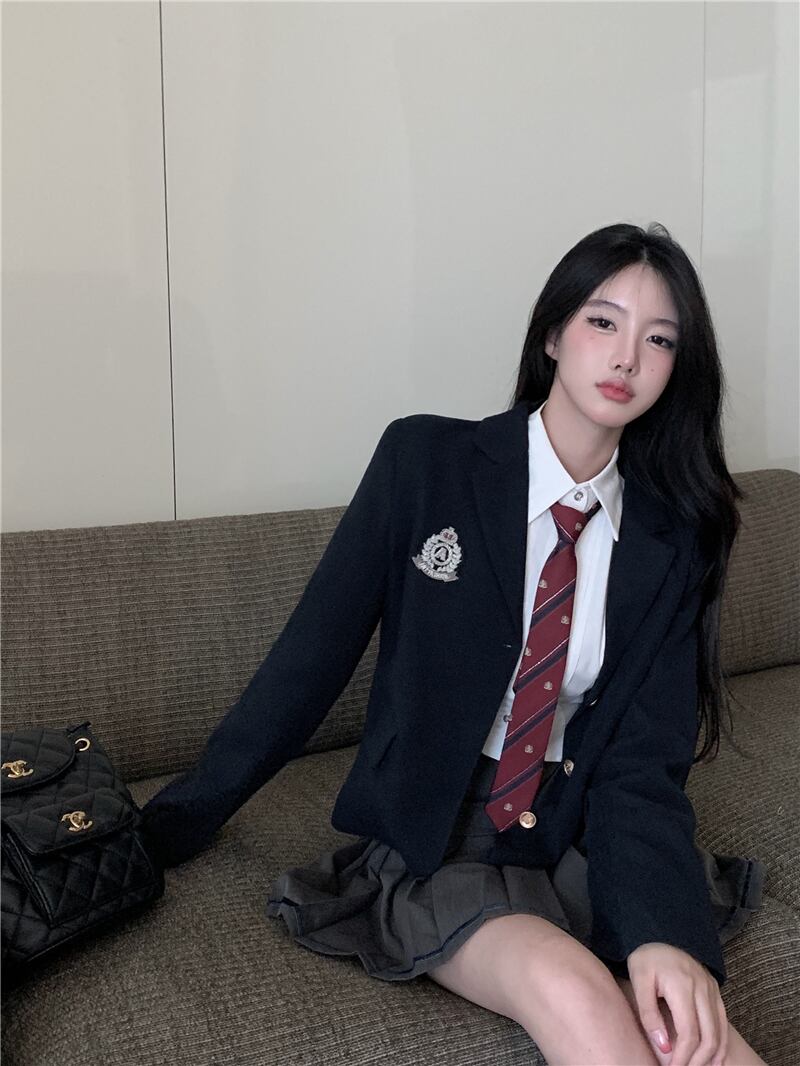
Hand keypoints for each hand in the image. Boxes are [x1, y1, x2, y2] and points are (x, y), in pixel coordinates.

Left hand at [626, 942, 727, 1065]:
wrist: (659, 932)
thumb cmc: (646, 958)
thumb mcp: (639, 981)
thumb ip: (649, 1014)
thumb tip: (664, 1047)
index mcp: (682, 985)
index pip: (689, 1033)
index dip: (683, 1057)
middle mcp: (702, 988)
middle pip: (709, 1036)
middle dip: (698, 1062)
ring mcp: (712, 988)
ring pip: (719, 1032)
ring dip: (712, 1056)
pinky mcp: (715, 989)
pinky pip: (723, 1022)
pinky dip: (721, 1043)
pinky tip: (714, 1059)